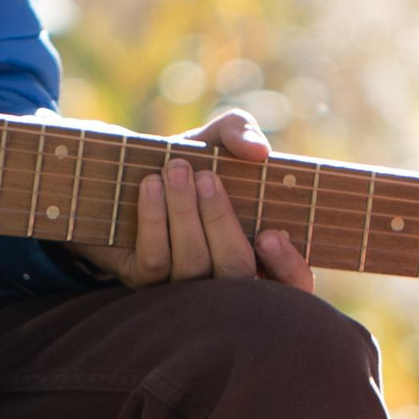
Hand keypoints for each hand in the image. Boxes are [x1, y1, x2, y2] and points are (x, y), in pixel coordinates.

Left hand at [78, 109, 314, 291]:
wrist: (126, 173)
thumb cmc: (188, 160)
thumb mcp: (215, 140)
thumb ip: (240, 132)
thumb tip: (258, 151)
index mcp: (259, 251)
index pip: (293, 284)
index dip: (288, 267)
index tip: (269, 233)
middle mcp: (226, 278)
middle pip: (236, 269)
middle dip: (220, 221)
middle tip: (204, 176)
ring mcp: (185, 287)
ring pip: (193, 266)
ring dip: (184, 214)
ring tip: (176, 169)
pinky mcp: (144, 282)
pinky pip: (154, 262)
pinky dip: (153, 219)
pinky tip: (151, 185)